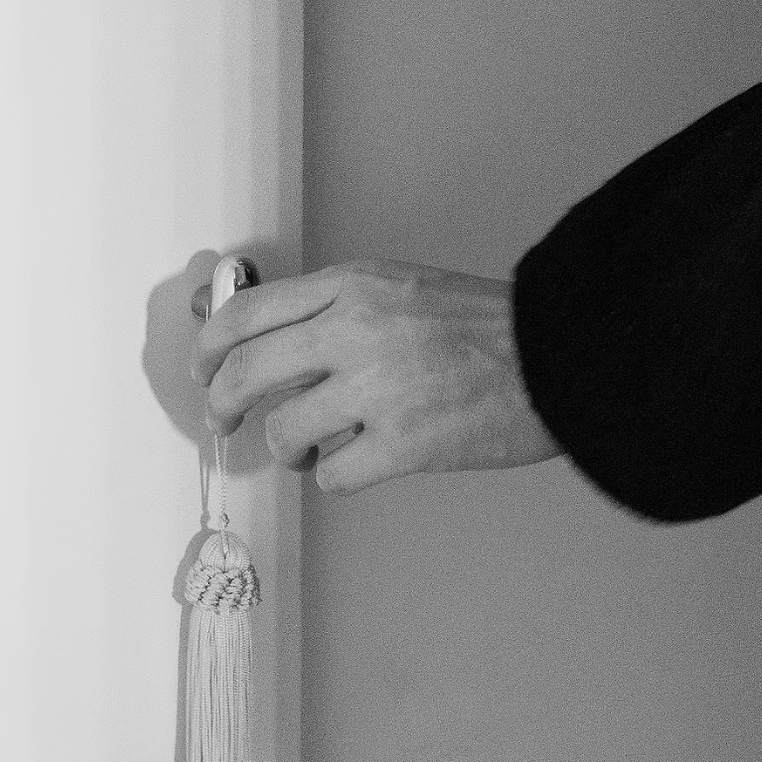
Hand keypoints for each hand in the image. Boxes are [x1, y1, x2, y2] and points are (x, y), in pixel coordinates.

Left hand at [190, 258, 559, 494]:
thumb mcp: (398, 288)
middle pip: (244, 372)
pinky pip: (330, 475)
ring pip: (282, 430)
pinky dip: (334, 475)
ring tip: (310, 446)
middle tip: (222, 419)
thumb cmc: (485, 325)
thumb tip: (266, 339)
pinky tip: (357, 462)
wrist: (557, 353)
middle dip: (220, 403)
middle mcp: (353, 330)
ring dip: (285, 446)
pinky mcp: (403, 445)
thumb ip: (332, 308)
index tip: (203, 369)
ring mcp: (377, 388)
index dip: (208, 346)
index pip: (246, 313)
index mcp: (351, 286)